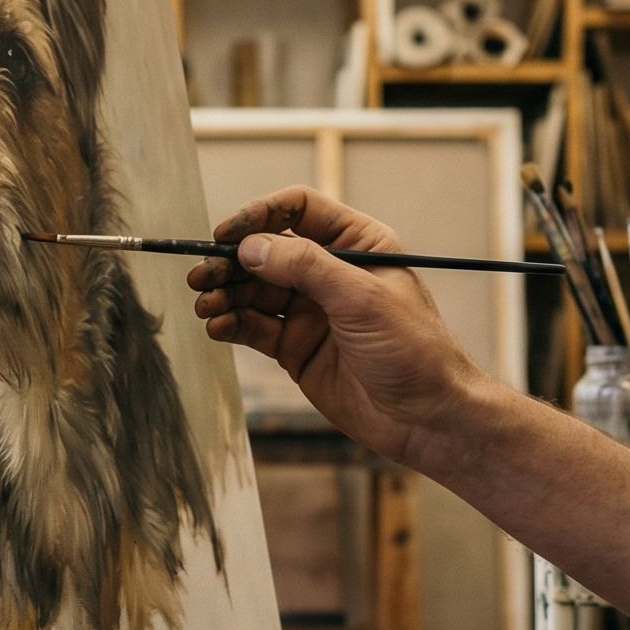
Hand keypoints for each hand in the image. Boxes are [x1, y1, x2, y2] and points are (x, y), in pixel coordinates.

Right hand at [188, 185, 486, 466]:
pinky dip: (231, 323)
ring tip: (204, 304)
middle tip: (202, 275)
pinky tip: (216, 326)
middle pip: (267, 251)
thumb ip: (305, 267)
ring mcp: (311, 311)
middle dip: (231, 261)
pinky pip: (254, 327)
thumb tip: (252, 247)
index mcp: (358, 245)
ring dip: (225, 294)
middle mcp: (330, 273)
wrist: (427, 418)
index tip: (228, 234)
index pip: (299, 210)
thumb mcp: (362, 298)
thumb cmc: (414, 351)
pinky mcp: (296, 347)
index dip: (259, 216)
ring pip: (254, 290)